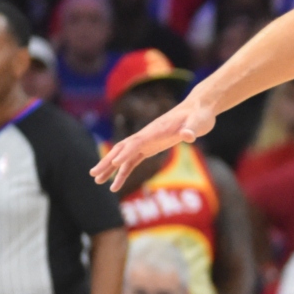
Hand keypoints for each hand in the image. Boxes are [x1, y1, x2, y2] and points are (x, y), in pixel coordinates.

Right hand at [93, 92, 218, 188]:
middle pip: (122, 149)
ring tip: (97, 181)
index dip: (126, 152)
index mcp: (156, 130)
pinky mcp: (151, 146)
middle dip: (107, 161)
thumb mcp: (199, 122)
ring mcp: (148, 141)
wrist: (198, 109)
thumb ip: (192, 128)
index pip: (137, 142)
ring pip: (124, 156)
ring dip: (110, 168)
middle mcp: (147, 135)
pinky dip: (124, 171)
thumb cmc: (199, 115)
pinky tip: (116, 184)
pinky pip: (133, 160)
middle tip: (93, 174)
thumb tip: (188, 136)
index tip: (114, 163)